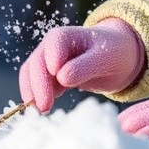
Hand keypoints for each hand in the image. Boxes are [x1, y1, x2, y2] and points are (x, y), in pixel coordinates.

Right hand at [18, 18, 145, 112]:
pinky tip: (44, 109)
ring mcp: (47, 61)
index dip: (50, 63)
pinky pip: (36, 85)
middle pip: (36, 62)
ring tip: (41, 112)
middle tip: (44, 107)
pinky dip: (37, 96)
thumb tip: (61, 77)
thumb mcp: (105, 58)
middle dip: (38, 85)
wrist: (117, 55)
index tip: (59, 83)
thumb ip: (84, 67)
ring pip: (31, 75)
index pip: (52, 45)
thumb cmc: (113, 52)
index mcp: (65, 36)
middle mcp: (51, 46)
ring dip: (33, 92)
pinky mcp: (49, 76)